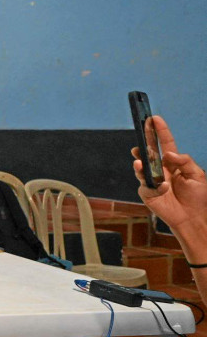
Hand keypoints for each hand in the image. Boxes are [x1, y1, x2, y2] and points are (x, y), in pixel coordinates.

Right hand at [131, 116, 206, 233]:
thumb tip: (168, 154)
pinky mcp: (147, 193)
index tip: (154, 119)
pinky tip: (163, 188)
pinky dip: (155, 186)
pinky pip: (146, 186)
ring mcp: (152, 180)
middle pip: (148, 153)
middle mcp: (160, 169)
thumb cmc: (198, 196)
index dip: (160, 131)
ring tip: (139, 161)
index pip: (165, 143)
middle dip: (143, 143)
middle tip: (140, 136)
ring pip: (141, 168)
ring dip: (140, 164)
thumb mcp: (198, 175)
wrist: (193, 217)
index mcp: (173, 162)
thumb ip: (185, 161)